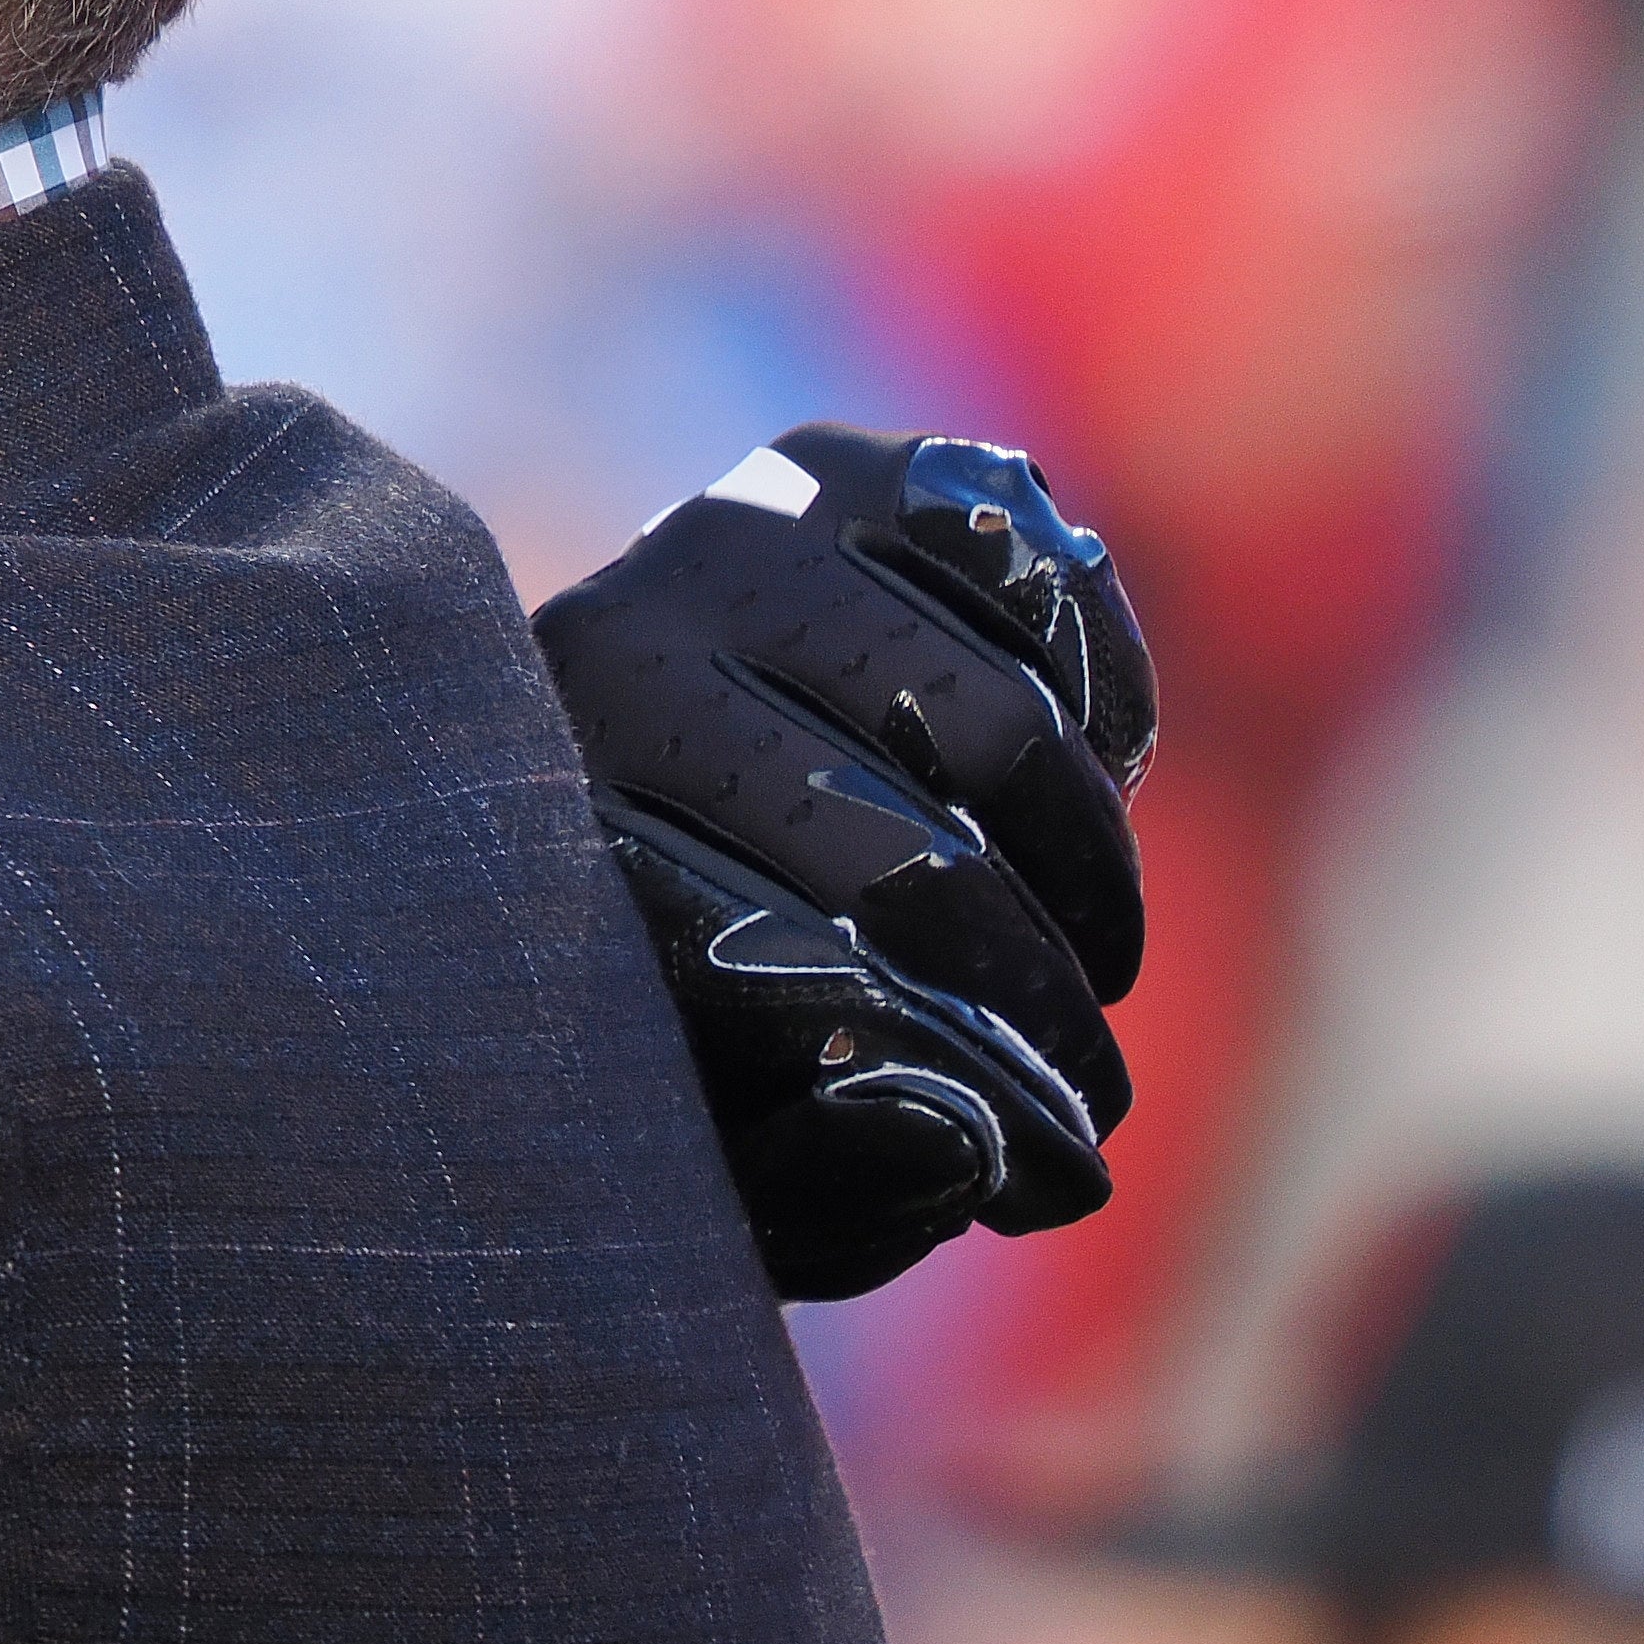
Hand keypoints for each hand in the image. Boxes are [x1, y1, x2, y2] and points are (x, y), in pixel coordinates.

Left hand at [534, 431, 1158, 1303]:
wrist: (636, 790)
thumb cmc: (675, 1007)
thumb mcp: (718, 1147)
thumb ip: (820, 1174)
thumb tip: (962, 1131)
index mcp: (540, 830)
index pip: (798, 962)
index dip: (967, 1074)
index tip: (1057, 1173)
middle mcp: (609, 655)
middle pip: (914, 847)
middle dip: (1042, 992)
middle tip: (1094, 1083)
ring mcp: (721, 539)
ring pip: (1001, 718)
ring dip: (1089, 861)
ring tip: (1088, 948)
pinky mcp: (833, 469)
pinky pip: (1039, 574)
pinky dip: (1103, 696)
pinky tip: (1085, 785)